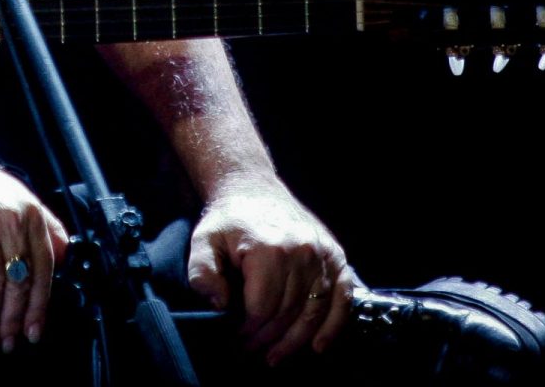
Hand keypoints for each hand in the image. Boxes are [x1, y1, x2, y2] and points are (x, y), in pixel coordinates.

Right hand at [0, 140, 69, 352]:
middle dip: (15, 320)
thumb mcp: (10, 190)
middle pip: (20, 284)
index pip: (45, 267)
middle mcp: (9, 220)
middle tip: (9, 341)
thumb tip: (61, 254)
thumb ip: (37, 221)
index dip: (40, 305)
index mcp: (27, 210)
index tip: (35, 328)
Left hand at [185, 178, 354, 365]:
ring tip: (275, 357)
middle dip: (267, 339)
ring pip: (313, 312)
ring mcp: (323, 254)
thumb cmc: (228, 219)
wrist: (253, 187)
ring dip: (295, 341)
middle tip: (251, 352)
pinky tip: (319, 346)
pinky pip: (342, 298)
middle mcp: (302, 252)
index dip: (248, 331)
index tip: (235, 340)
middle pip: (288, 314)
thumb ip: (203, 272)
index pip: (262, 309)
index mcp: (269, 250)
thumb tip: (220, 304)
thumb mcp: (204, 241)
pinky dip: (334, 326)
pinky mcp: (336, 256)